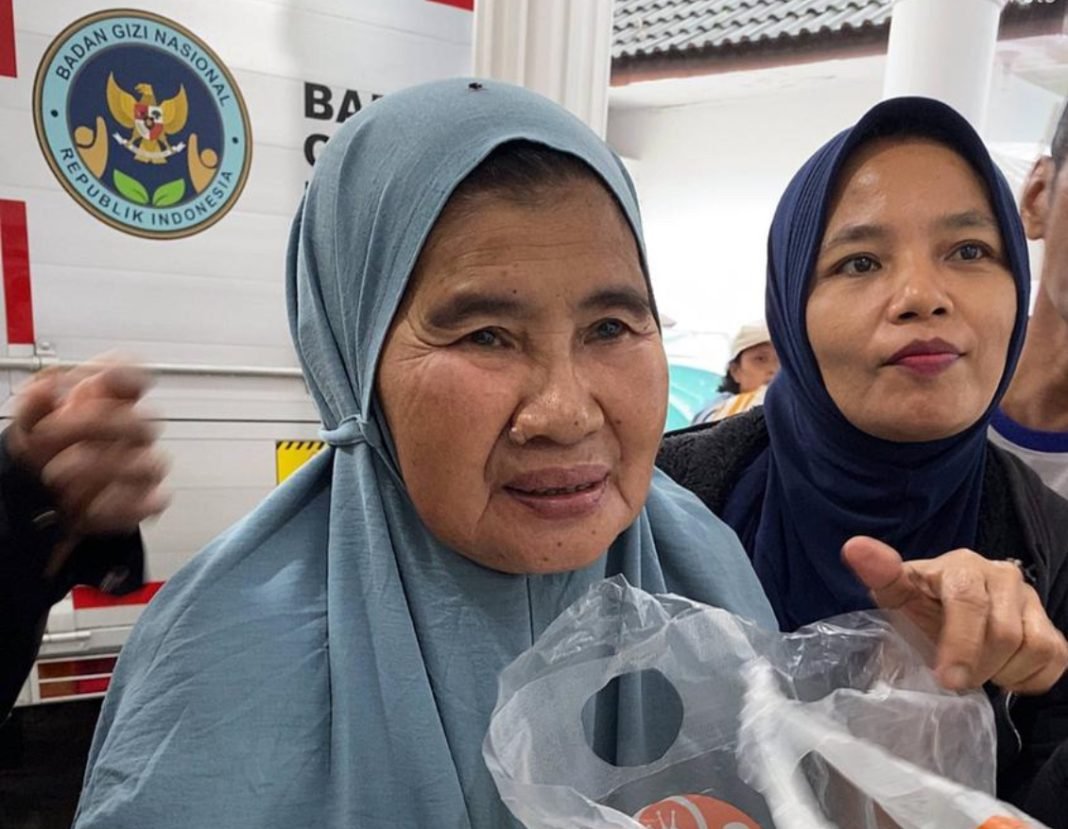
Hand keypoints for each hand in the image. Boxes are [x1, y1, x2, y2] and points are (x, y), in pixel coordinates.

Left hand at [6, 359, 168, 539]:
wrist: (44, 500)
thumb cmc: (45, 455)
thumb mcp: (28, 425)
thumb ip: (34, 403)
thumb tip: (45, 388)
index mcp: (108, 404)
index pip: (134, 379)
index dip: (121, 377)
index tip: (91, 383)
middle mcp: (131, 432)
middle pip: (140, 421)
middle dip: (91, 428)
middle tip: (49, 436)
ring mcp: (142, 465)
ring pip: (149, 464)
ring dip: (99, 470)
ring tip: (59, 475)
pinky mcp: (145, 500)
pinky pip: (152, 502)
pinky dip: (118, 506)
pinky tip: (89, 505)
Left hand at [843, 536, 1067, 693]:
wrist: (948, 609)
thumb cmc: (921, 603)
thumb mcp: (896, 592)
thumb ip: (880, 574)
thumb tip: (854, 547)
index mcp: (962, 566)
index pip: (969, 604)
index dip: (960, 645)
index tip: (947, 679)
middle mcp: (1003, 575)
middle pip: (1003, 633)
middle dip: (976, 666)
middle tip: (954, 677)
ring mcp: (1032, 600)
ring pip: (1033, 648)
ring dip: (1002, 672)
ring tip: (976, 668)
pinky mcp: (1051, 625)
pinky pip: (1054, 660)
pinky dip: (1028, 678)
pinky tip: (1003, 672)